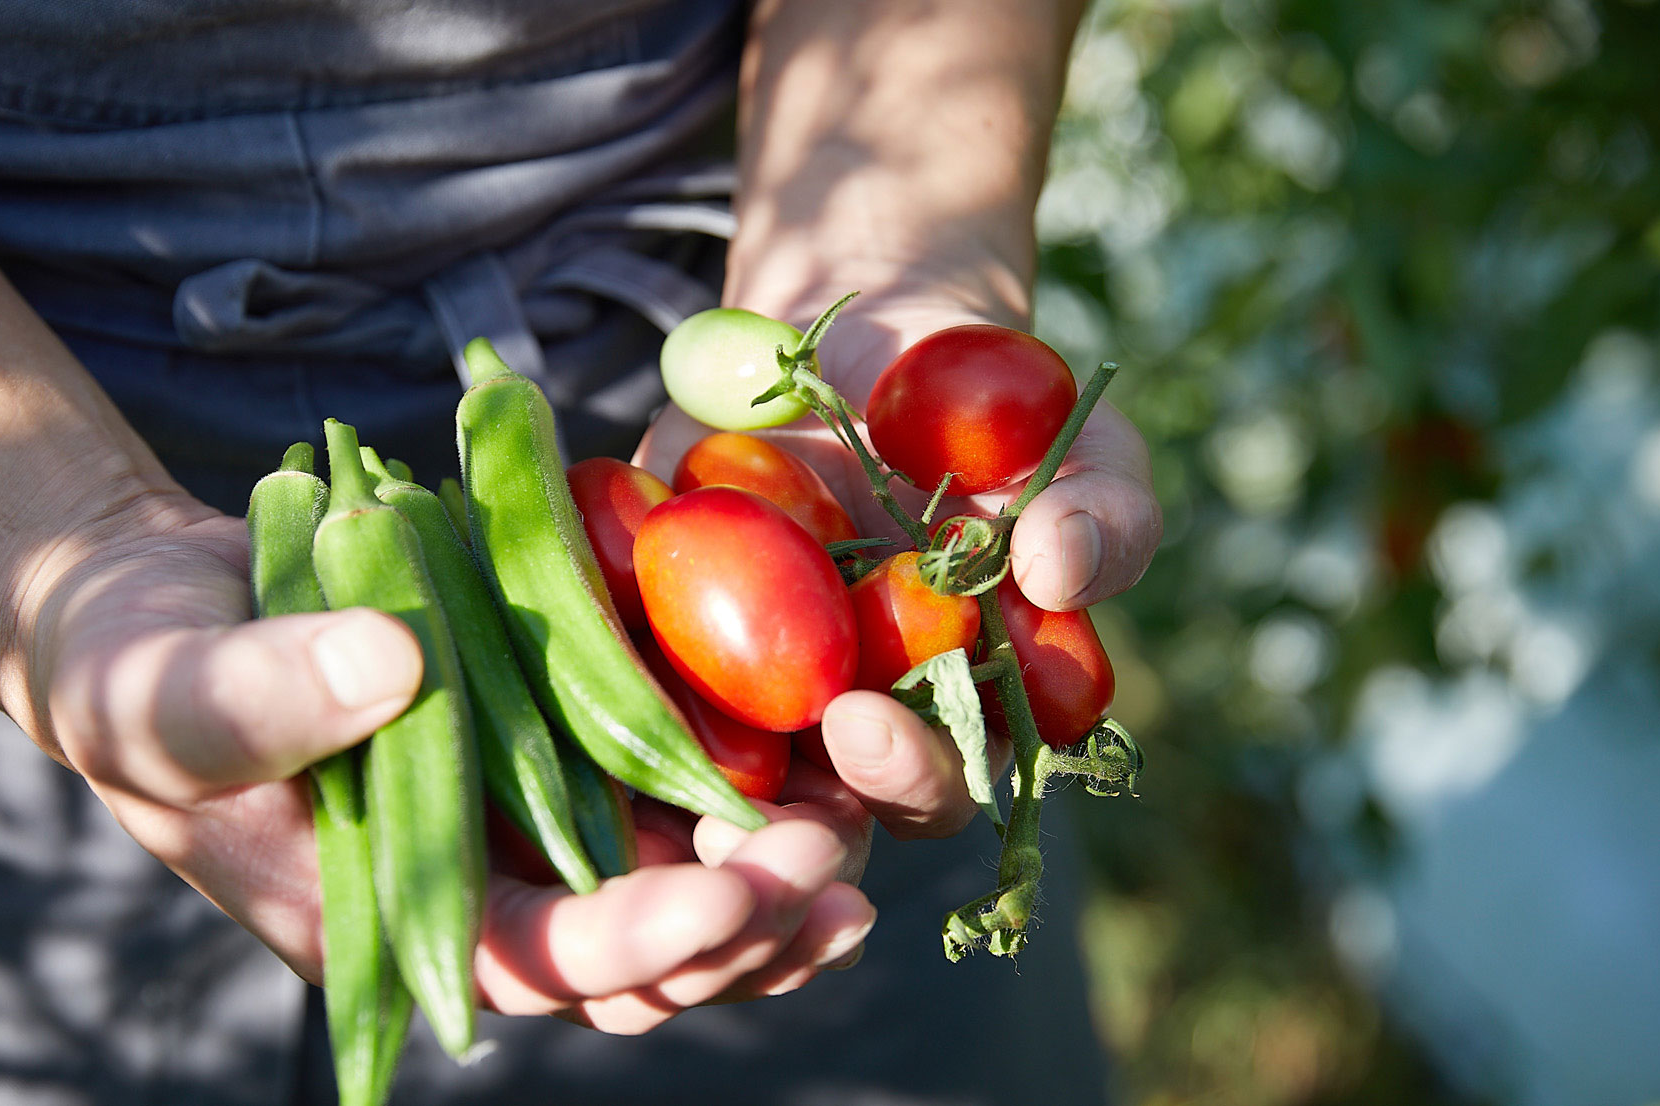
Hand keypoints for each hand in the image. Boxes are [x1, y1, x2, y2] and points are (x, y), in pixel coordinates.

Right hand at [25, 492, 871, 1025]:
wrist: (164, 605)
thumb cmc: (131, 665)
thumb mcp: (162, 686)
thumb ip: (257, 696)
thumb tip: (389, 669)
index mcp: (387, 912)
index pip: (532, 959)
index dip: (635, 939)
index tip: (728, 888)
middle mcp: (475, 884)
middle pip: (635, 956)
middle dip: (739, 924)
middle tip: (828, 860)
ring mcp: (523, 816)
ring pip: (673, 893)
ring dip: (771, 886)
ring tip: (857, 845)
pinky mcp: (554, 743)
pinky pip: (666, 798)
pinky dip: (746, 795)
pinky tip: (826, 769)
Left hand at [636, 289, 1161, 839]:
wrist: (886, 333)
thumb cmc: (1004, 416)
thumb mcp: (1080, 450)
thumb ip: (1104, 515)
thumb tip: (1063, 568)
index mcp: (947, 717)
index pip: (929, 787)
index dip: (900, 774)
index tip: (864, 719)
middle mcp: (836, 720)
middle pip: (805, 803)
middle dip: (774, 800)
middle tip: (713, 741)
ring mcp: (736, 675)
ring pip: (696, 756)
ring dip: (664, 759)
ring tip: (625, 727)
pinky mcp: (652, 617)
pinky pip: (612, 655)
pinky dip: (588, 651)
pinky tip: (554, 630)